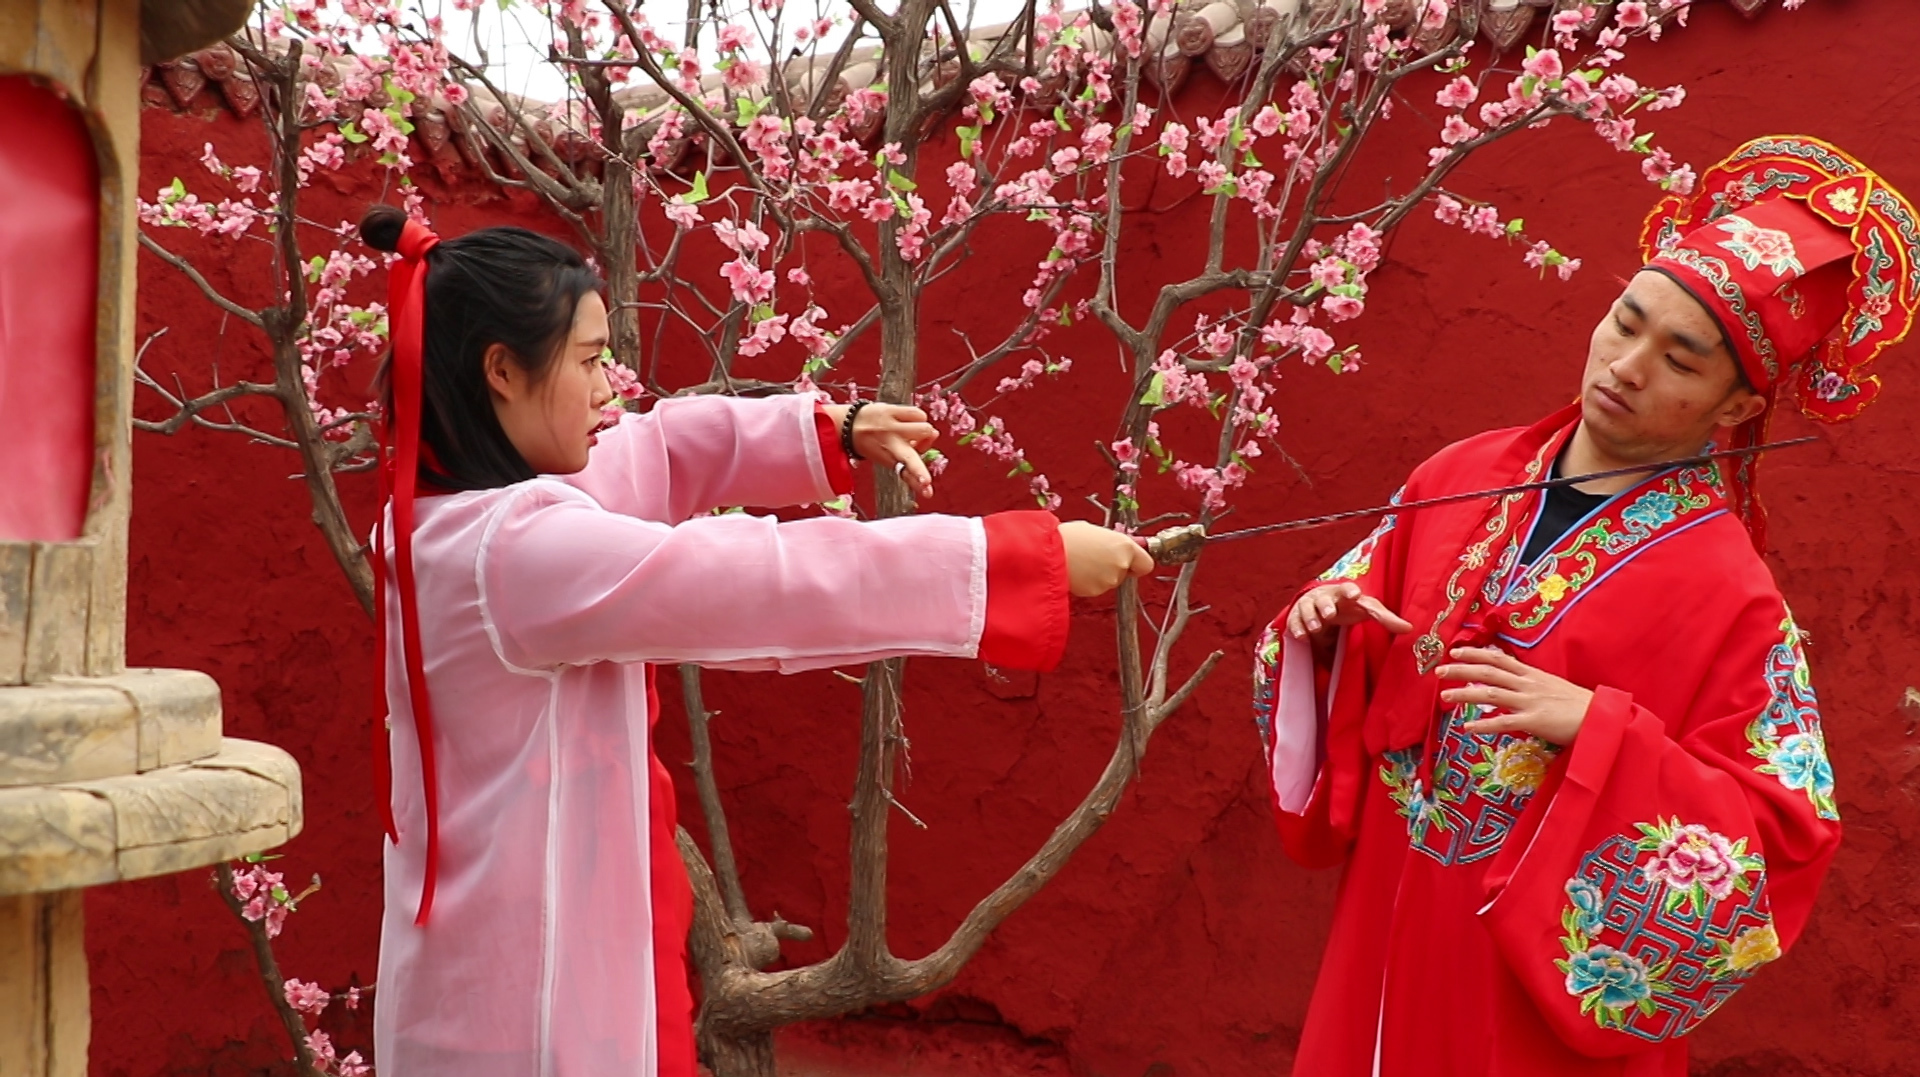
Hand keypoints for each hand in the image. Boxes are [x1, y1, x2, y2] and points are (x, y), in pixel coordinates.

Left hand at [821, 403, 938, 501]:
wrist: (847, 425)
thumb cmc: (874, 443)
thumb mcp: (888, 456)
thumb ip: (911, 457)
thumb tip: (934, 434)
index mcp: (889, 460)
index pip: (906, 474)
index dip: (918, 482)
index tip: (927, 492)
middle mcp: (891, 445)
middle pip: (911, 459)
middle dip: (920, 471)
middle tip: (926, 480)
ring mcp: (891, 427)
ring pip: (925, 430)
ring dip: (926, 433)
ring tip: (915, 434)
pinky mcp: (890, 410)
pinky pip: (918, 414)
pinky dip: (920, 418)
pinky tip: (911, 421)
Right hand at [1059, 521, 1154, 596]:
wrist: (1047, 553)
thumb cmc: (1066, 537)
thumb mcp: (1094, 531)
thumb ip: (1112, 541)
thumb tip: (1121, 545)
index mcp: (1124, 546)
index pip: (1146, 563)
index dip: (1137, 562)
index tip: (1130, 560)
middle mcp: (1120, 565)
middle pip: (1125, 572)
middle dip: (1114, 567)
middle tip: (1095, 556)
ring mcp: (1108, 581)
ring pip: (1109, 581)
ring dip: (1099, 574)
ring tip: (1081, 561)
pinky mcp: (1094, 592)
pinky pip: (1095, 587)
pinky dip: (1088, 582)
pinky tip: (1076, 571)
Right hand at [1285, 581, 1413, 643]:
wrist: (1323, 608)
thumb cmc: (1349, 607)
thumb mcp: (1367, 611)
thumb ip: (1386, 619)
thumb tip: (1411, 629)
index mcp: (1345, 593)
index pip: (1347, 588)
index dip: (1350, 590)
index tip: (1355, 594)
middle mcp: (1326, 596)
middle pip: (1324, 598)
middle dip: (1326, 605)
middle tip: (1329, 615)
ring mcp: (1309, 605)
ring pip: (1307, 608)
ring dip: (1311, 618)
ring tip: (1316, 628)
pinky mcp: (1297, 616)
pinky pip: (1294, 621)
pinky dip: (1297, 628)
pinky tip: (1302, 637)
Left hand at [1439, 646, 1593, 745]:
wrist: (1602, 718)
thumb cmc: (1578, 705)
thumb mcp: (1552, 686)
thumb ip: (1531, 683)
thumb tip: (1512, 680)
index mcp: (1532, 675)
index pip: (1499, 659)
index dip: (1476, 653)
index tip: (1455, 651)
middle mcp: (1528, 684)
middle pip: (1489, 672)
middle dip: (1462, 669)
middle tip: (1439, 670)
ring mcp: (1530, 702)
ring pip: (1491, 694)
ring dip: (1465, 694)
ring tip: (1444, 697)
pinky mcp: (1535, 721)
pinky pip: (1504, 722)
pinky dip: (1484, 725)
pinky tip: (1468, 728)